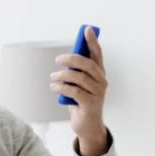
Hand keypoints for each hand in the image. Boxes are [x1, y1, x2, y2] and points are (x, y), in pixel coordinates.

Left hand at [50, 26, 108, 155]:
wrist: (87, 125)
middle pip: (87, 64)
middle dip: (71, 59)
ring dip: (62, 75)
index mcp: (99, 74)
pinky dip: (61, 87)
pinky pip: (74, 90)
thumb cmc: (82, 102)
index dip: (92, 41)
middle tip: (58, 60)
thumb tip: (65, 58)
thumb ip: (77, 72)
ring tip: (53, 77)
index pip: (97, 54)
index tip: (87, 30)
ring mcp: (98, 92)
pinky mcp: (90, 103)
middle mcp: (101, 81)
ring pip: (78, 77)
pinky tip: (54, 86)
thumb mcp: (79, 84)